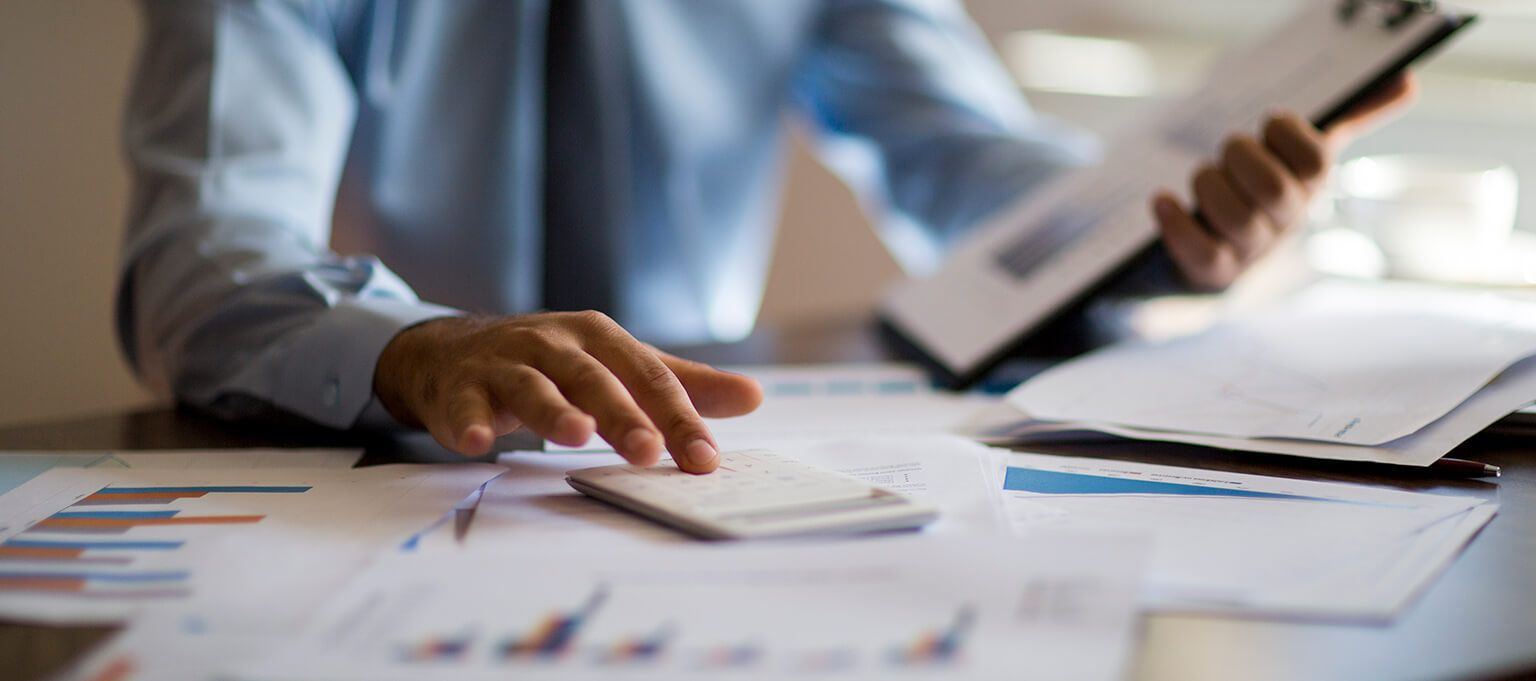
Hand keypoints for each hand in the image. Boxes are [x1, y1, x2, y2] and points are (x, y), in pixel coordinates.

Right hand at [372, 312, 763, 472]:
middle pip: (593, 378)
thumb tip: (753, 396)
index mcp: (599, 337)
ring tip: (575, 437)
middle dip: (622, 414)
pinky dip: (470, 422)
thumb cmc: (550, 362)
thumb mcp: (616, 364)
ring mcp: (503, 363)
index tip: (704, 459)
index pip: (648, 377)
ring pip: (532, 386)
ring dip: (553, 411)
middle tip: (648, 452)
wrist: (453, 351)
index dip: (677, 417)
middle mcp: (553, 343)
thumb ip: (680, 384)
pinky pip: (464, 406)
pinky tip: (477, 444)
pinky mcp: (460, 388)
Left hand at [1153, 73, 1418, 289]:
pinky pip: (1201, 253)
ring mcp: (1252, 249)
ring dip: (1209, 187)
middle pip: (1275, 192)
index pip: (1316, 161)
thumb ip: (1351, 117)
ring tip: (1201, 176)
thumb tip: (1407, 81)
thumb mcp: (1303, 154)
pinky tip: (1162, 201)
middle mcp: (1286, 221)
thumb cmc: (1265, 190)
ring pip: (1237, 221)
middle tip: (1228, 149)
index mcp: (1310, 185)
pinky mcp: (1214, 271)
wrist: (1223, 255)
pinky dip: (1178, 224)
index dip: (1289, 133)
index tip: (1269, 121)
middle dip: (1242, 159)